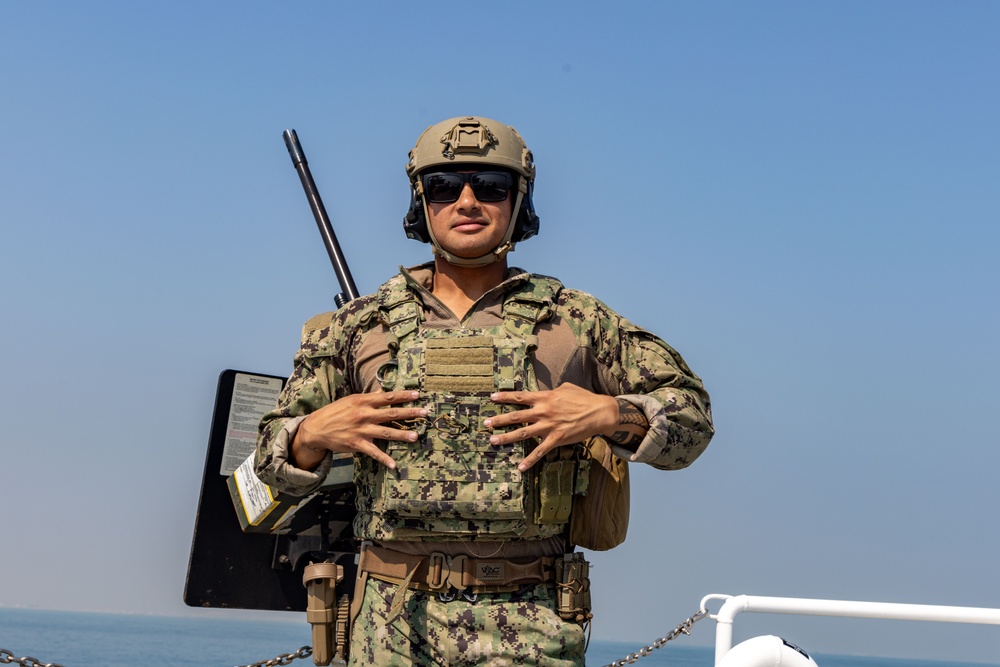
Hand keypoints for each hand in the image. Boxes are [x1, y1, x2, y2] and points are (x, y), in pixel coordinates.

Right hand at [292, 391, 426, 469]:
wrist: (317, 428)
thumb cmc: (335, 412)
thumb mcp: (351, 400)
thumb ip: (369, 398)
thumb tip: (384, 393)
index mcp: (363, 401)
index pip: (387, 397)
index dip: (404, 395)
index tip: (418, 394)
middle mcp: (364, 414)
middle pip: (391, 413)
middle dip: (409, 413)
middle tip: (425, 413)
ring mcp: (361, 430)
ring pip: (386, 432)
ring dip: (402, 435)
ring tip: (416, 436)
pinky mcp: (357, 444)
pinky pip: (373, 452)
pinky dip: (384, 459)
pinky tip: (394, 464)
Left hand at [484, 383, 618, 471]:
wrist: (599, 412)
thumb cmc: (583, 398)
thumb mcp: (565, 387)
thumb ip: (551, 391)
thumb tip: (545, 392)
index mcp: (544, 397)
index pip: (520, 397)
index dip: (504, 397)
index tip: (492, 398)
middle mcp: (543, 411)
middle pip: (516, 416)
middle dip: (499, 420)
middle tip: (486, 423)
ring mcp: (549, 426)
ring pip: (523, 433)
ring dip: (506, 437)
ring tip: (493, 441)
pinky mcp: (556, 439)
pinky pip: (540, 451)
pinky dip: (530, 460)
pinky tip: (520, 467)